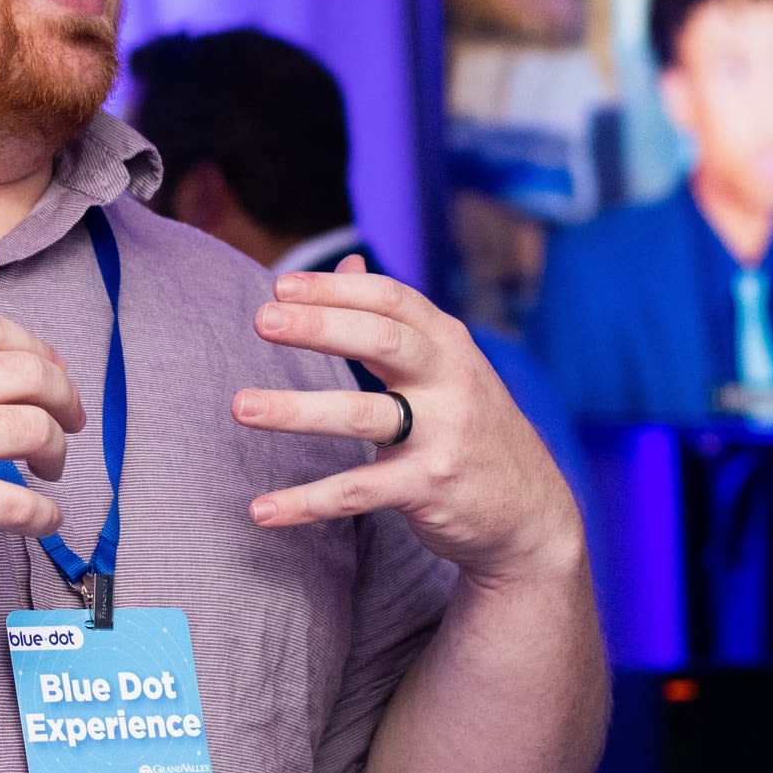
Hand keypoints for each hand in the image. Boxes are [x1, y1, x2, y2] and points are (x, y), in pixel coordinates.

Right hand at [0, 230, 87, 595]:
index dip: (35, 349)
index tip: (47, 371)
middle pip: (29, 373)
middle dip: (63, 394)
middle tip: (69, 419)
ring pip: (33, 430)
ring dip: (56, 449)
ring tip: (51, 468)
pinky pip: (17, 505)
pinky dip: (44, 514)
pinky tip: (45, 520)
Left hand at [235, 259, 580, 584]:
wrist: (532, 512)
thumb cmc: (473, 429)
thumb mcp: (447, 366)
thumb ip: (397, 319)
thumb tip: (350, 260)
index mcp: (449, 344)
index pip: (391, 300)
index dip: (335, 289)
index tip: (280, 287)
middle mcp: (451, 382)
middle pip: (381, 340)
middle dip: (319, 326)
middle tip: (261, 321)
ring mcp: (443, 435)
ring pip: (360, 414)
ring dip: (295, 409)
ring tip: (240, 406)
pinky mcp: (429, 487)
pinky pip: (357, 491)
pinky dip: (305, 502)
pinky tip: (261, 510)